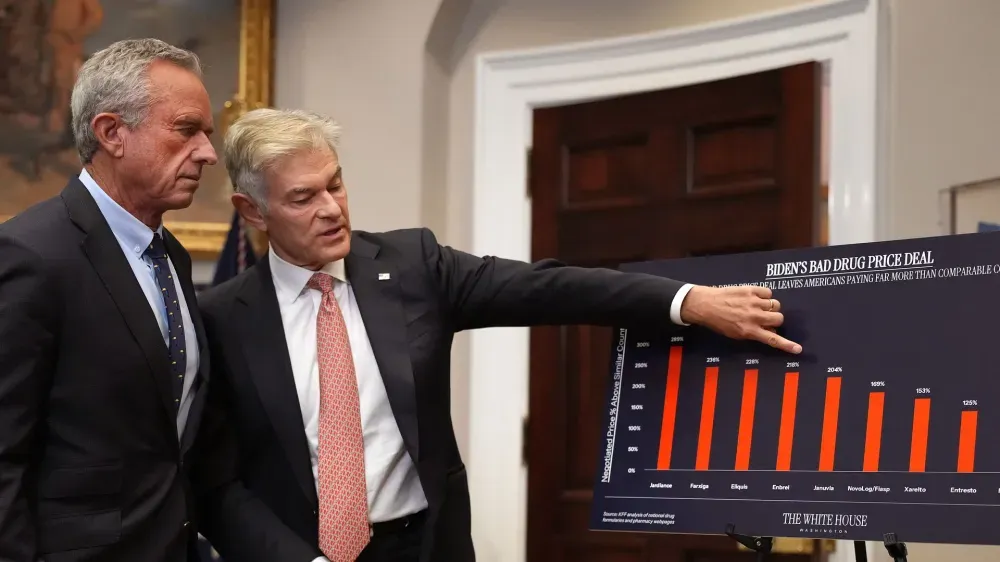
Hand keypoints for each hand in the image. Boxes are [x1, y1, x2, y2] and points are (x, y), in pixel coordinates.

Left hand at [679, 285, 800, 353]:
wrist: (704, 304)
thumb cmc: (718, 321)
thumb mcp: (735, 334)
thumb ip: (754, 333)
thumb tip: (771, 331)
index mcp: (749, 331)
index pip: (772, 339)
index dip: (787, 345)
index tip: (798, 348)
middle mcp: (753, 317)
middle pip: (779, 318)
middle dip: (775, 319)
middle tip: (765, 318)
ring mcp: (753, 302)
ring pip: (775, 304)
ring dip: (769, 307)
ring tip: (757, 306)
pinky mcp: (751, 289)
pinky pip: (768, 292)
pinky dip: (764, 295)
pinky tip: (755, 297)